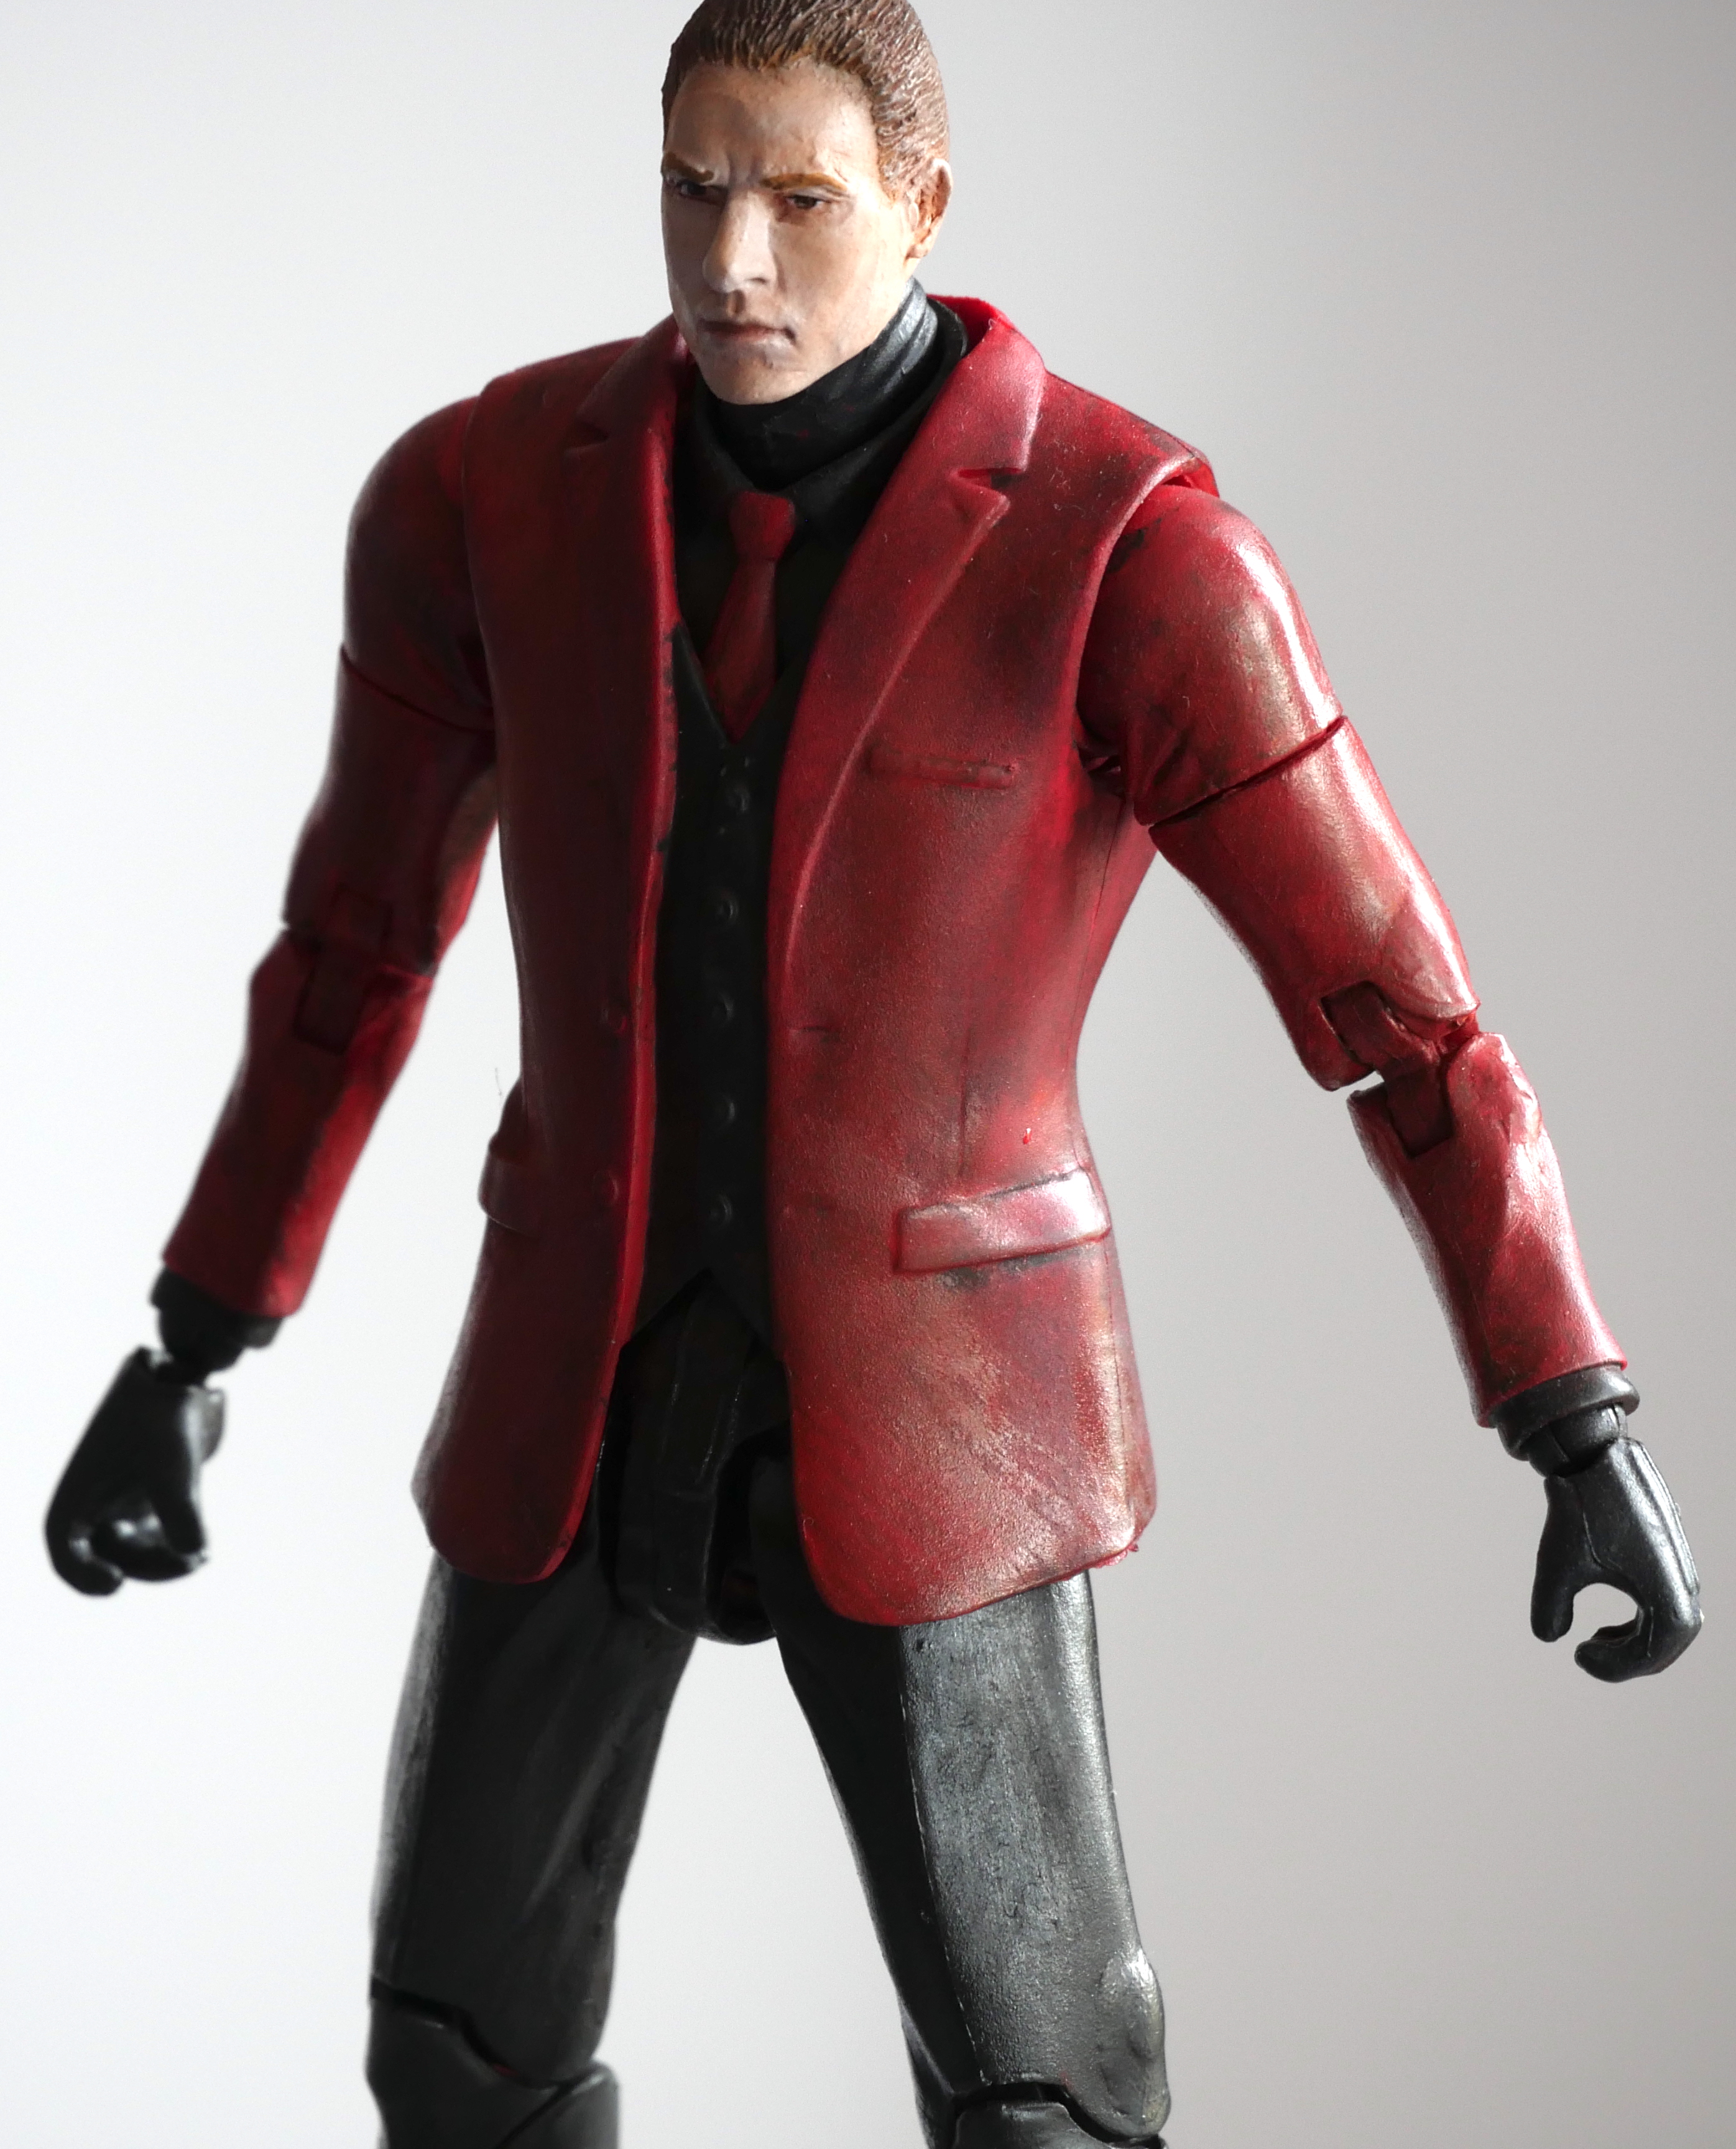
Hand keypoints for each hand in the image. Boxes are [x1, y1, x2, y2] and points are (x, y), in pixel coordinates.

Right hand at [46, 1349, 223, 1594]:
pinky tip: (202, 1552)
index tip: (114, 1583)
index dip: (83, 1576)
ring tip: (197, 1559)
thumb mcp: (171, 1464)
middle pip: (109, 1557)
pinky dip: (174, 1546)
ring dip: (163, 1560)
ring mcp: (122, 1501)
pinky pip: (157, 1536)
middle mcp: (94, 1503)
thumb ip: (182, 1511)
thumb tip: (195, 1553)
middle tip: (185, 1563)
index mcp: (76, 1495)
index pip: (65, 1554)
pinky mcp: (152, 1496)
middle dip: (146, 1566)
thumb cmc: (161, 1419)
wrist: (180, 1376)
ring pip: (136, 1550)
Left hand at [1532, 1438, 1700, 1679]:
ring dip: (1637, 1643)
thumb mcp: (1557, 1561)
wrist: (1595, 1457)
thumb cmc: (1578, 1509)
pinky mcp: (1670, 1555)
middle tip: (1588, 1656)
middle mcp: (1682, 1578)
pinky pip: (1668, 1604)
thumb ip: (1551, 1606)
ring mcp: (1680, 1566)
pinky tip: (1607, 1627)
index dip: (1619, 1666)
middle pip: (1669, 1643)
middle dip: (1630, 1660)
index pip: (1656, 1651)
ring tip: (1595, 1641)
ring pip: (1672, 1626)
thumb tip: (1548, 1637)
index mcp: (1665, 1586)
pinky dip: (1642, 1623)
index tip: (1578, 1656)